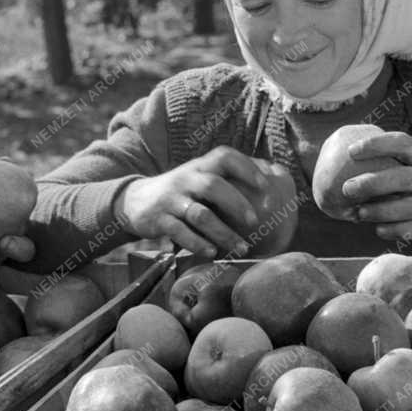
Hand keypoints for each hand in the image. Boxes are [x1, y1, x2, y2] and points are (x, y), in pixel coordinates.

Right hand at [114, 146, 268, 257]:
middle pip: (214, 186)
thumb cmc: (182, 191)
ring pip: (200, 215)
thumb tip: (276, 173)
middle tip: (256, 222)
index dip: (247, 168)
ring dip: (223, 233)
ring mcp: (171, 200)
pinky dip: (198, 243)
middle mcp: (186, 179)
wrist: (135, 201)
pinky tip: (212, 253)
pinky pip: (180, 233)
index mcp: (200, 166)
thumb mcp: (199, 177)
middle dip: (237, 204)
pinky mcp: (159, 220)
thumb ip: (228, 176)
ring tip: (243, 248)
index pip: (225, 157)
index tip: (267, 186)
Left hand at [341, 132, 411, 241]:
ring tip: (359, 214)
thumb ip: (396, 162)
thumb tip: (348, 162)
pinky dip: (396, 230)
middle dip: (373, 183)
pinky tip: (379, 230)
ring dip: (381, 211)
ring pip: (410, 206)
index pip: (403, 144)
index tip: (351, 151)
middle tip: (348, 188)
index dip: (377, 145)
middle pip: (404, 177)